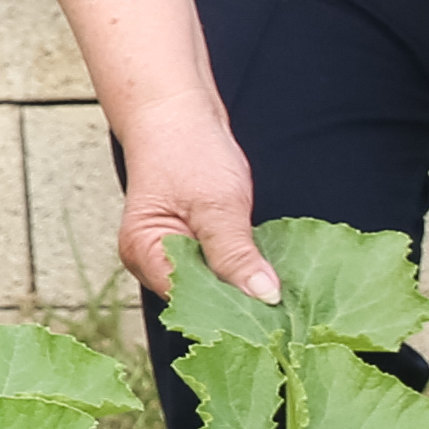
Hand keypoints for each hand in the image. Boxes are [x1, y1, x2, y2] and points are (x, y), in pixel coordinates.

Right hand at [116, 123, 279, 303]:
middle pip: (198, 302)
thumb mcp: (217, 204)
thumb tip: (264, 296)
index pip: (187, 304)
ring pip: (210, 287)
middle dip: (238, 302)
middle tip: (283, 305)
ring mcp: (167, 255)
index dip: (227, 312)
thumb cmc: (186, 150)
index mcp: (144, 254)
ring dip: (240, 286)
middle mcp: (150, 262)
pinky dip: (238, 271)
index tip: (270, 314)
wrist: (176, 114)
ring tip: (277, 291)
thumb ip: (235, 255)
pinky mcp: (188, 246)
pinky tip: (263, 271)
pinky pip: (215, 271)